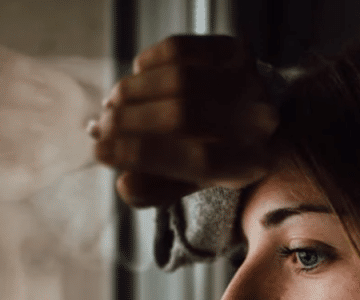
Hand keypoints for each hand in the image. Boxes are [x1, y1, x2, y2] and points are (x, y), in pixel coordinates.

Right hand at [91, 35, 278, 206]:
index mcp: (250, 165)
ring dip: (133, 91)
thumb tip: (124, 183)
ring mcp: (250, 81)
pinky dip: (148, 62)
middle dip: (130, 121)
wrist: (250, 114)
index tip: (100, 152)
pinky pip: (181, 49)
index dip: (144, 156)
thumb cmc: (213, 154)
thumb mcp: (188, 182)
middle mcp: (259, 121)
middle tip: (101, 127)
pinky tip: (137, 76)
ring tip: (112, 104)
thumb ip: (157, 190)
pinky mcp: (234, 50)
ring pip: (179, 79)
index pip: (199, 161)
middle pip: (184, 116)